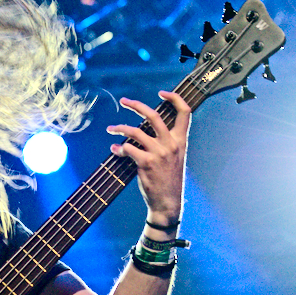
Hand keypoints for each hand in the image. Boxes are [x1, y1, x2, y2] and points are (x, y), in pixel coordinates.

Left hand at [107, 91, 190, 227]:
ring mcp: (158, 153)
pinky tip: (115, 150)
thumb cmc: (169, 179)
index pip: (184, 112)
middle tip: (124, 101)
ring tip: (111, 129)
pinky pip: (128, 149)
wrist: (168, 202)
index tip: (161, 93)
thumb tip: (145, 129)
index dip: (174, 98)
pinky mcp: (145, 163)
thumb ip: (166, 142)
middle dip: (136, 105)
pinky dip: (118, 148)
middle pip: (153, 115)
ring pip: (135, 131)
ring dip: (119, 128)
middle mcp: (171, 144)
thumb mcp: (175, 158)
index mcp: (181, 141)